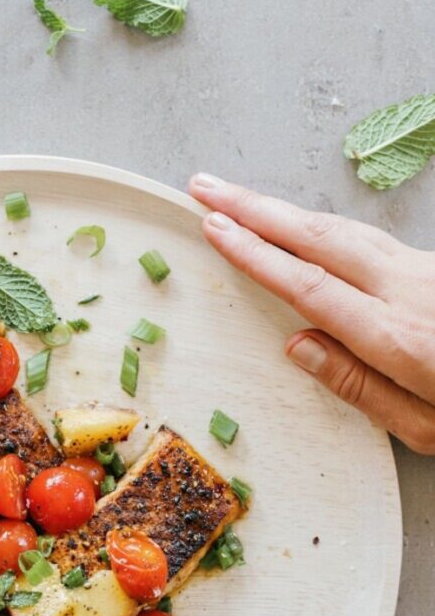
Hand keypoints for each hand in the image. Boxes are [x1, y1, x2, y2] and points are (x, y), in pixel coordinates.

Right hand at [188, 173, 434, 453]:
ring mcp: (425, 271)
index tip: (214, 228)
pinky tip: (297, 226)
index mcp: (397, 335)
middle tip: (204, 186)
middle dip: (255, 208)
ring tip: (237, 199)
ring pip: (343, 229)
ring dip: (285, 210)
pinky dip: (320, 226)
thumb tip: (297, 344)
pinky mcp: (434, 268)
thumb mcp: (424, 428)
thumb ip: (358, 385)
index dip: (256, 253)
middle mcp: (409, 289)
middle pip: (319, 236)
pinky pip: (364, 238)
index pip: (309, 284)